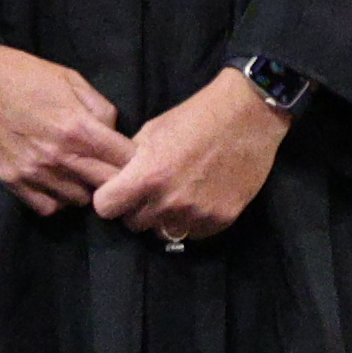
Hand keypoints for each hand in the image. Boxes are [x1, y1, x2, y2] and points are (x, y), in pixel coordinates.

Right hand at [0, 41, 134, 214]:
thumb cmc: (19, 72)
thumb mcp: (68, 77)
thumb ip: (100, 108)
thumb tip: (114, 134)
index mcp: (78, 127)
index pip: (128, 162)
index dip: (137, 161)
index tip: (132, 158)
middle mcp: (59, 155)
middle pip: (108, 187)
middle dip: (116, 180)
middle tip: (110, 170)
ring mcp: (33, 171)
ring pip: (80, 201)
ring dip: (84, 189)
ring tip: (78, 173)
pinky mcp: (11, 180)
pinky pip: (48, 207)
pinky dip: (57, 199)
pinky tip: (55, 181)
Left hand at [90, 68, 291, 244]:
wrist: (245, 118)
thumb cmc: (193, 118)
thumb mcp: (150, 133)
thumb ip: (130, 161)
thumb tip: (115, 179)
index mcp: (147, 176)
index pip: (106, 208)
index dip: (107, 199)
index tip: (115, 192)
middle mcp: (170, 202)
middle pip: (134, 223)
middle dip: (134, 209)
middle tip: (145, 193)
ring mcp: (197, 214)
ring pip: (162, 232)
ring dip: (161, 218)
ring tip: (171, 197)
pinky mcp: (222, 220)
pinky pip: (192, 234)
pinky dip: (188, 222)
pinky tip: (194, 201)